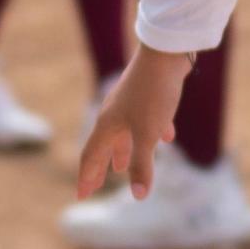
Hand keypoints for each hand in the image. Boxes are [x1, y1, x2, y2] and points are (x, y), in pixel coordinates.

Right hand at [76, 44, 196, 200]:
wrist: (166, 52)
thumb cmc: (153, 93)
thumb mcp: (147, 134)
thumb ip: (142, 165)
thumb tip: (139, 196)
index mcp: (107, 124)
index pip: (91, 155)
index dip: (87, 177)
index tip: (82, 195)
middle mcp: (114, 113)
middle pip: (104, 146)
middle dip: (101, 168)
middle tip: (96, 186)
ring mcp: (131, 102)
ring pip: (124, 133)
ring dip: (123, 151)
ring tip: (122, 167)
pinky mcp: (148, 93)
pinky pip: (147, 119)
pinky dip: (152, 132)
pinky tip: (167, 137)